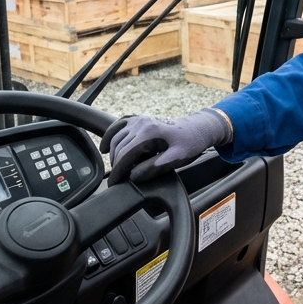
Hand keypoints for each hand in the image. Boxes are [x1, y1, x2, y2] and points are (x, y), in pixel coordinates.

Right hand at [102, 108, 233, 183]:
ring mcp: (139, 120)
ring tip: (117, 169)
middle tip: (118, 180)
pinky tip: (105, 147)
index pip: (125, 155)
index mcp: (149, 133)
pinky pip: (119, 125)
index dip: (118, 172)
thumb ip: (155, 167)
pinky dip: (110, 135)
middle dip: (116, 165)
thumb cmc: (189, 143)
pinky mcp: (139, 119)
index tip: (115, 184)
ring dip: (113, 154)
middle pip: (118, 147)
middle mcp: (140, 123)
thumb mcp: (177, 159)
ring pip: (116, 138)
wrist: (197, 128)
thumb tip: (134, 176)